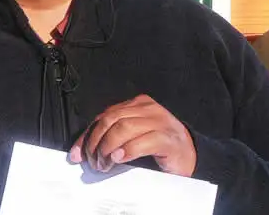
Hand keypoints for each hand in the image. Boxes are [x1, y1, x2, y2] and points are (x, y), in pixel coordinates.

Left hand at [68, 94, 196, 176]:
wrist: (191, 155)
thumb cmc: (159, 147)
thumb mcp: (132, 137)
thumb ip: (112, 138)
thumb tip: (81, 151)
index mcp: (137, 104)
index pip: (104, 116)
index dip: (88, 135)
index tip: (77, 153)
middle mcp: (148, 109)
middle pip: (111, 120)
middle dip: (96, 142)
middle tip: (94, 161)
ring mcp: (160, 122)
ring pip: (123, 128)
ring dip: (108, 148)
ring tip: (105, 164)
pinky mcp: (168, 139)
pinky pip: (142, 142)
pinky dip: (126, 151)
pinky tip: (119, 159)